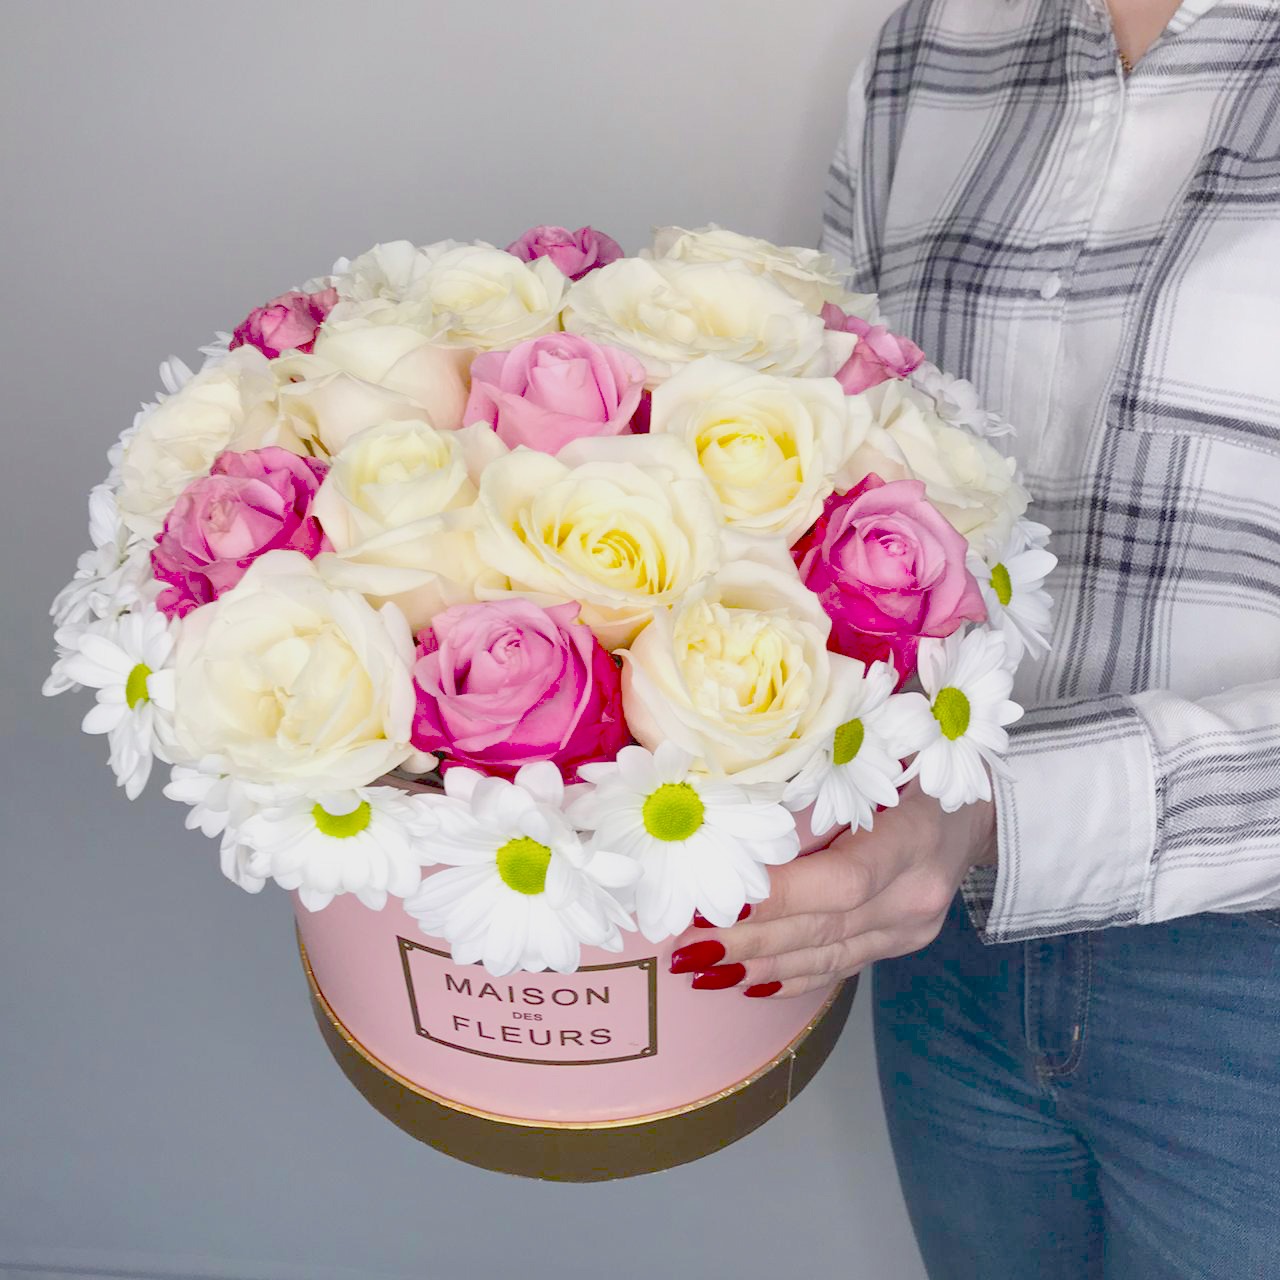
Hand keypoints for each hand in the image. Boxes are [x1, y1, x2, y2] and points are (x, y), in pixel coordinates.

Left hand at [668, 781, 995, 997]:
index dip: (779, 899)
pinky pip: (841, 966)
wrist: (983, 807)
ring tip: (697, 968)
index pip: (843, 882)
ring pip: (828, 956)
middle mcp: (916, 894)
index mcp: (915, 838)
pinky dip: (791, 976)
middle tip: (683, 944)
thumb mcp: (883, 752)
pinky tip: (745, 982)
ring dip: (758, 965)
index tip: (717, 903)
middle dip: (748, 940)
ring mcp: (912, 927)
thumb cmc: (921, 762)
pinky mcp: (902, 943)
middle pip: (824, 928)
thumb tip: (733, 784)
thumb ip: (822, 771)